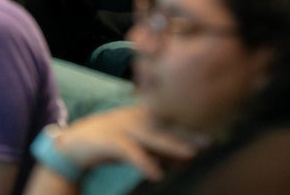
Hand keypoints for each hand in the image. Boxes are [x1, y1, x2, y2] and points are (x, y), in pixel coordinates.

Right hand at [51, 105, 207, 180]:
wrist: (74, 143)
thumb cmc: (110, 142)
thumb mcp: (137, 142)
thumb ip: (160, 147)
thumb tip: (187, 155)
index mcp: (143, 115)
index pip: (171, 119)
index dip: (191, 125)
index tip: (214, 131)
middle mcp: (135, 117)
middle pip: (166, 125)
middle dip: (188, 133)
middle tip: (210, 140)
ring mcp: (123, 126)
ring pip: (152, 136)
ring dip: (172, 145)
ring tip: (191, 154)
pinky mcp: (110, 140)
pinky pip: (131, 152)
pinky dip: (144, 162)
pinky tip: (157, 174)